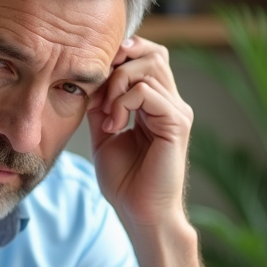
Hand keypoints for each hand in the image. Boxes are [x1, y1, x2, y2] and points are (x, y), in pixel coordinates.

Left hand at [88, 36, 194, 233]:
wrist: (140, 213)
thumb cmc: (125, 182)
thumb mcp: (105, 135)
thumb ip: (102, 106)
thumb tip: (90, 82)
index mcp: (157, 104)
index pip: (148, 57)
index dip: (120, 58)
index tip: (95, 81)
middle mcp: (171, 103)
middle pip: (152, 53)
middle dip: (118, 66)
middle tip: (99, 96)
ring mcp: (177, 111)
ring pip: (148, 66)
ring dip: (117, 85)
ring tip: (107, 116)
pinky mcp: (177, 123)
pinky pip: (146, 92)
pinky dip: (122, 103)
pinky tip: (114, 126)